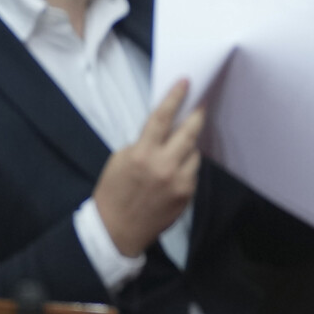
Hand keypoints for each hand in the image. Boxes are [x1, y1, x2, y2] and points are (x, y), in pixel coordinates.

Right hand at [93, 78, 206, 256]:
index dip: (175, 97)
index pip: (163, 117)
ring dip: (189, 146)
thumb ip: (144, 142)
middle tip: (200, 105)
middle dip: (196, 115)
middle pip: (190, 131)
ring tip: (178, 147)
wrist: (115, 231)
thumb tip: (165, 127)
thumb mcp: (121, 158)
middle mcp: (165, 166)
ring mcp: (179, 182)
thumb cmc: (113, 192)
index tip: (185, 82)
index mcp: (143, 153)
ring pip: (194, 153)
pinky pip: (192, 172)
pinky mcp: (187, 196)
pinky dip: (186, 166)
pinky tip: (175, 170)